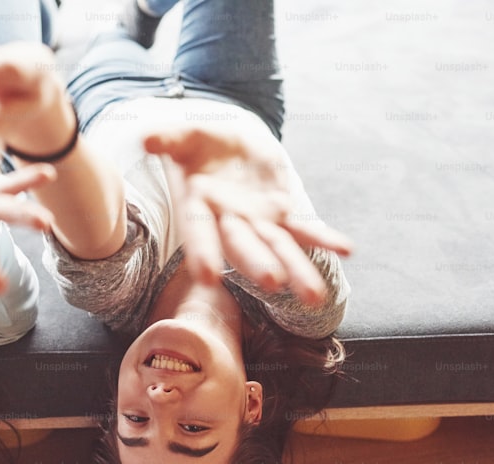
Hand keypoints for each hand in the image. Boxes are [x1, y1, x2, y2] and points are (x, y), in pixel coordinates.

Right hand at [144, 125, 352, 303]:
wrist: (228, 150)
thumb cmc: (202, 145)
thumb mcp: (186, 137)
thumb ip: (169, 139)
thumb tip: (146, 138)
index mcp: (199, 207)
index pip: (199, 232)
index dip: (203, 252)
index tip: (207, 277)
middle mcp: (228, 222)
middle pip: (243, 246)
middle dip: (258, 264)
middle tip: (273, 283)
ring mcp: (258, 222)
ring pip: (278, 248)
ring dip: (297, 271)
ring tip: (316, 296)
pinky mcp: (283, 215)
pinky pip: (306, 229)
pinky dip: (325, 238)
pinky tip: (346, 248)